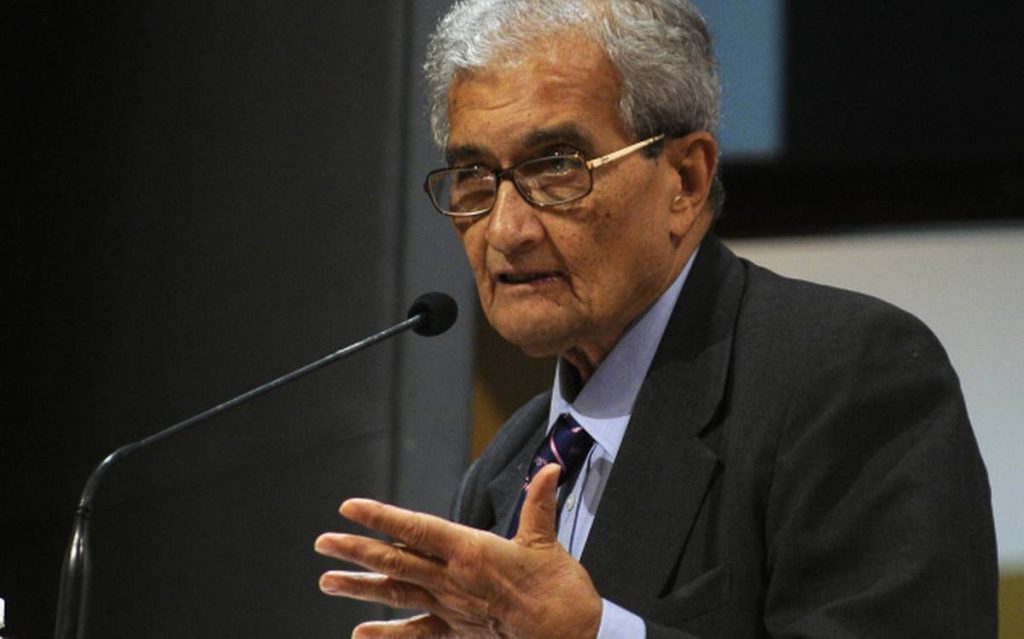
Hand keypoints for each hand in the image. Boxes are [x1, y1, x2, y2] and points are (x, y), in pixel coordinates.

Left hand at [315, 463, 602, 637]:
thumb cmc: (559, 592)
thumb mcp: (546, 542)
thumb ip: (539, 504)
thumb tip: (549, 468)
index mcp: (472, 551)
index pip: (417, 529)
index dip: (381, 517)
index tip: (350, 507)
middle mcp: (454, 580)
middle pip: (396, 561)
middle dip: (357, 550)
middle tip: (323, 542)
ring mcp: (451, 609)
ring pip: (397, 594)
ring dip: (360, 587)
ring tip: (327, 581)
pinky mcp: (457, 633)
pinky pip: (416, 634)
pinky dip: (387, 634)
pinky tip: (361, 632)